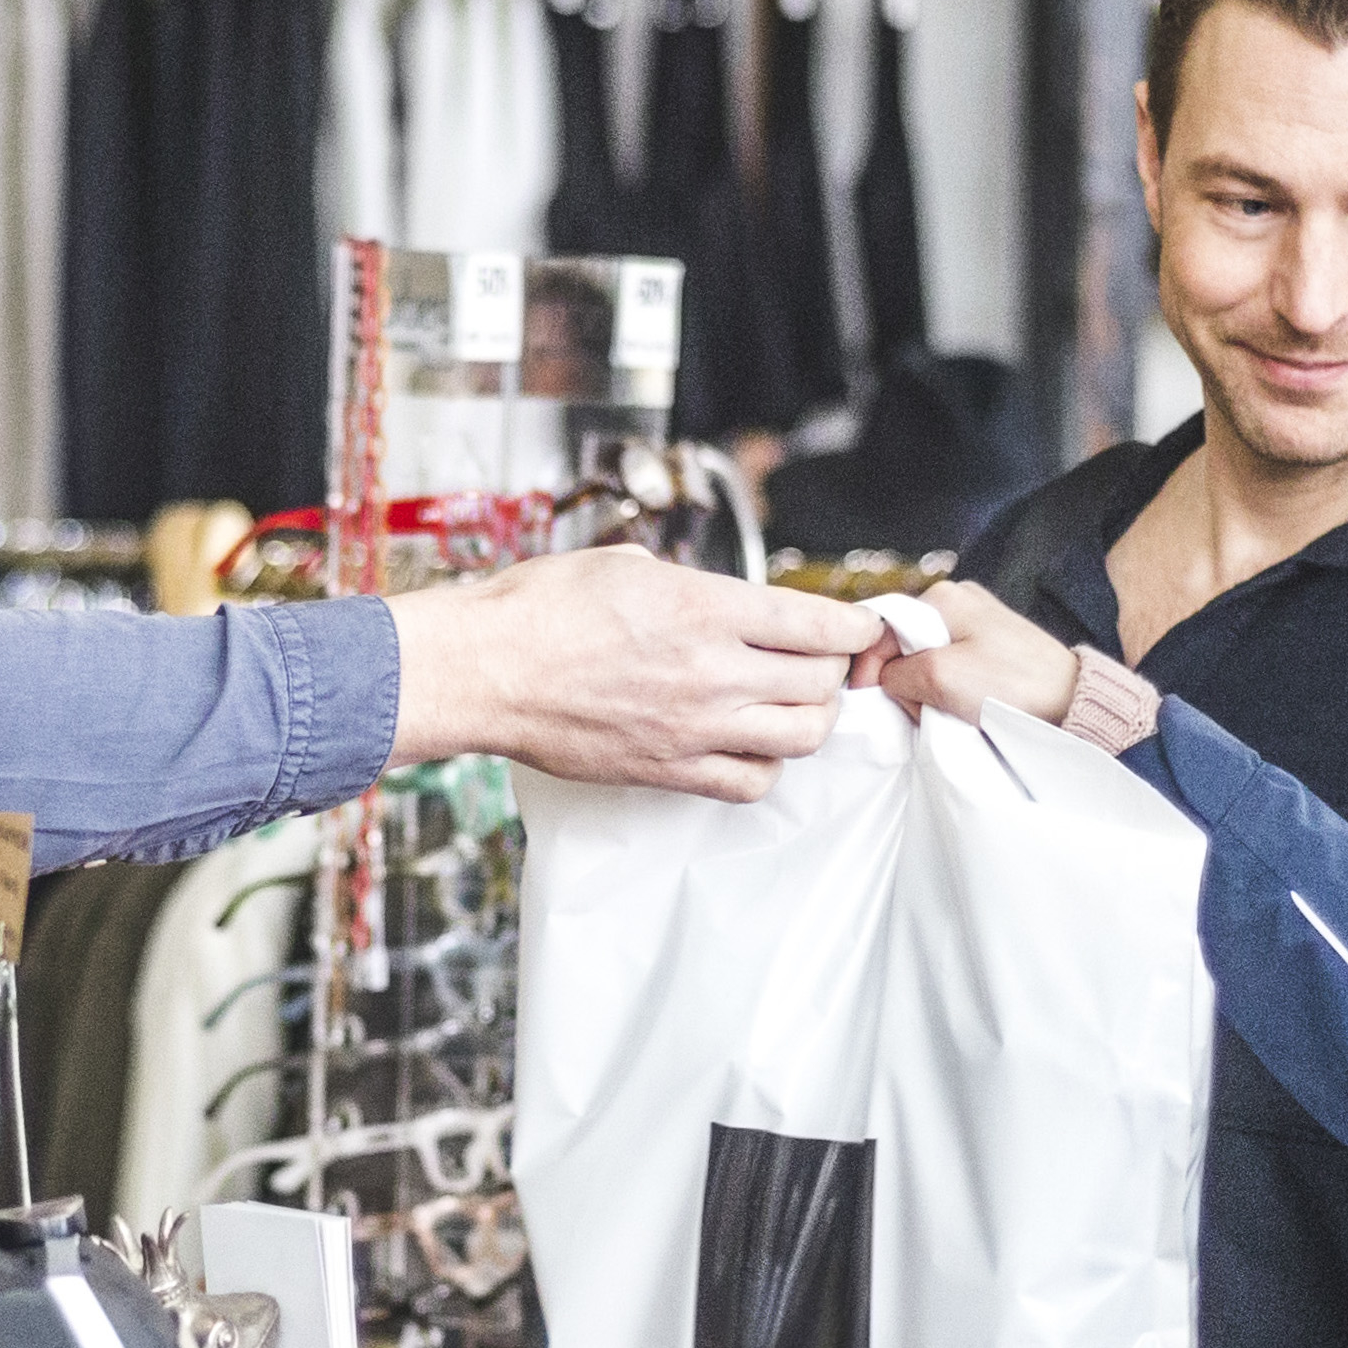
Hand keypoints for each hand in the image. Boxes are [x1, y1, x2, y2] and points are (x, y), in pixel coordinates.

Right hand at [385, 544, 887, 801]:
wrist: (486, 670)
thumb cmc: (542, 608)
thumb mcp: (630, 564)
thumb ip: (695, 587)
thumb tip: (729, 603)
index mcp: (705, 608)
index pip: (820, 625)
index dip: (856, 627)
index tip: (861, 627)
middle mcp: (711, 672)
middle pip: (822, 684)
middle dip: (836, 669)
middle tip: (826, 661)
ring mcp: (693, 728)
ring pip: (801, 737)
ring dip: (811, 718)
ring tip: (794, 702)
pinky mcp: (669, 770)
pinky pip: (751, 783)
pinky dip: (766, 765)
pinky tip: (750, 744)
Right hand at [870, 580, 1086, 734]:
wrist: (1071, 704)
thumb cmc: (1011, 686)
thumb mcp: (940, 677)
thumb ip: (895, 673)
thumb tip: (885, 679)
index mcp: (941, 596)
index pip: (881, 629)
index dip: (869, 668)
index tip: (872, 702)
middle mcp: (957, 600)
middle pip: (902, 644)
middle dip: (902, 681)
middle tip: (921, 709)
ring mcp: (976, 623)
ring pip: (924, 660)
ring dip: (925, 690)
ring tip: (945, 710)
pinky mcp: (991, 648)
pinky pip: (950, 668)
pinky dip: (947, 690)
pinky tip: (959, 706)